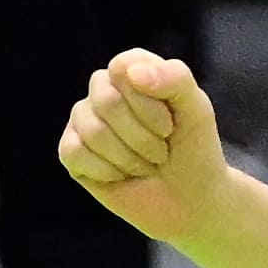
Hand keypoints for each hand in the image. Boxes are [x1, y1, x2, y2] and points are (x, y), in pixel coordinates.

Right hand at [58, 49, 231, 244]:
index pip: (122, 68)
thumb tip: (130, 71)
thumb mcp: (197, 110)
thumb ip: (174, 79)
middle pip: (107, 102)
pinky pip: (74, 152)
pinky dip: (108, 171)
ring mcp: (83, 119)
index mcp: (132, 72)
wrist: (191, 199)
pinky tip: (123, 175)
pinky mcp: (71, 150)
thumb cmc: (194, 149)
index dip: (149, 103)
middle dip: (143, 137)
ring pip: (92, 130)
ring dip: (130, 157)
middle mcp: (103, 90)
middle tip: (162, 152)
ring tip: (146, 164)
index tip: (170, 126)